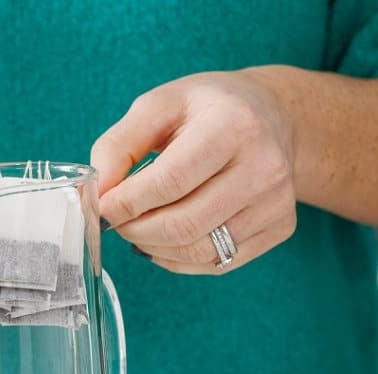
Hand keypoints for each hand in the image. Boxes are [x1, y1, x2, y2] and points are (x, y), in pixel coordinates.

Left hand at [91, 69, 296, 273]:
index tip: (102, 207)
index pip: (169, 182)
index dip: (126, 203)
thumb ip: (118, 146)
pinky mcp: (280, 228)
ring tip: (138, 226)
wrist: (272, 116)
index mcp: (234, 126)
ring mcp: (277, 202)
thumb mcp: (158, 107)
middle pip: (183, 224)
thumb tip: (96, 193)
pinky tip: (166, 236)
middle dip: (134, 230)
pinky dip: (178, 258)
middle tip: (116, 221)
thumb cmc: (206, 110)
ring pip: (198, 250)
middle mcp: (265, 166)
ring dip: (153, 246)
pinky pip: (216, 263)